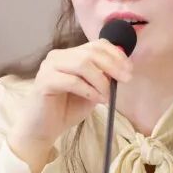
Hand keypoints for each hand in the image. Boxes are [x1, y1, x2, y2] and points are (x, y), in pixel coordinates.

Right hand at [9, 40, 132, 172]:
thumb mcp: (93, 90)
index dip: (116, 54)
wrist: (44, 128)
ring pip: (82, 64)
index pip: (97, 45)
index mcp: (70, 54)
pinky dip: (89, 90)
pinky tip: (97, 100)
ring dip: (101, 80)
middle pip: (91, 52)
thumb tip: (123, 68)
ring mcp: (49, 67)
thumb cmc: (67, 109)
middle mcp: (58, 56)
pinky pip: (72, 81)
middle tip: (125, 80)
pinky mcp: (44, 81)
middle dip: (113, 65)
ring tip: (107, 96)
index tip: (129, 69)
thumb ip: (103, 77)